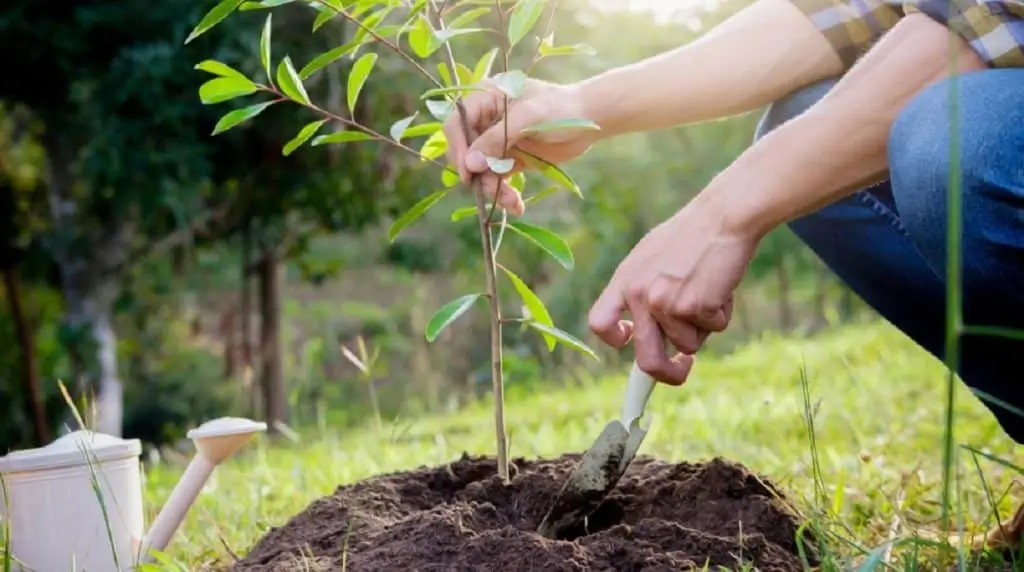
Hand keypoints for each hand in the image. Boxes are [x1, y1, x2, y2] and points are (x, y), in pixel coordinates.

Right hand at [442, 77, 600, 215]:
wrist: (590, 120)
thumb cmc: (560, 108)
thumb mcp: (528, 118)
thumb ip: (497, 139)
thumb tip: (470, 164)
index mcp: (485, 99)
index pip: (456, 124)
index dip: (458, 148)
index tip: (468, 172)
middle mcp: (486, 121)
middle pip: (467, 153)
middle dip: (479, 175)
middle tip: (493, 191)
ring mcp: (497, 142)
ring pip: (482, 171)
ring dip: (493, 189)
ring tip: (512, 202)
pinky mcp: (510, 160)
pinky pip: (498, 180)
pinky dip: (505, 194)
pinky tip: (516, 206)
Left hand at [587, 196, 758, 384]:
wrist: (723, 217)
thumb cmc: (692, 236)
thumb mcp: (651, 258)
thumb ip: (643, 291)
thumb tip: (643, 334)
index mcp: (624, 281)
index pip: (600, 323)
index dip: (614, 340)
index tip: (631, 341)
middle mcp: (640, 295)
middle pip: (646, 360)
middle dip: (667, 374)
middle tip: (682, 369)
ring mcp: (666, 303)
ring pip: (689, 343)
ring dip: (704, 326)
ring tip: (709, 289)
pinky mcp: (695, 307)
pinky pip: (714, 329)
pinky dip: (722, 313)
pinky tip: (721, 285)